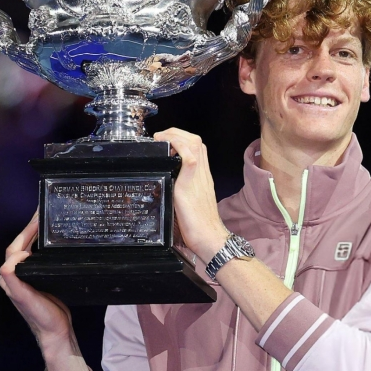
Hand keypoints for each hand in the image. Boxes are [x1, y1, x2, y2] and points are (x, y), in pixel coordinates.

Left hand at [0, 210, 72, 350]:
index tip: (38, 219)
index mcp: (10, 277)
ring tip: (47, 222)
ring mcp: (28, 278)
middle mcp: (16, 276)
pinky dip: (43, 245)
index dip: (25, 232)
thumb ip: (14, 277)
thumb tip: (15, 255)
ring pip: (28, 249)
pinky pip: (38, 257)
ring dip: (36, 235)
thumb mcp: (25, 297)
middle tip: (43, 214)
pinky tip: (53, 241)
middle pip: (20, 245)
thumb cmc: (41, 316)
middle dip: (30, 228)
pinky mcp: (40, 280)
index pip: (14, 247)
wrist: (55, 333)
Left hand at [153, 128, 228, 263]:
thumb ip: (182, 192)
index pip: (197, 148)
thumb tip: (164, 189)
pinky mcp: (191, 186)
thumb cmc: (200, 227)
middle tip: (160, 137)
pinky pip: (190, 159)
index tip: (166, 141)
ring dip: (175, 136)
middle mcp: (202, 174)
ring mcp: (198, 178)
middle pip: (195, 140)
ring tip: (161, 139)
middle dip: (176, 132)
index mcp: (202, 177)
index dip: (181, 138)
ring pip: (193, 144)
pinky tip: (168, 148)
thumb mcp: (190, 203)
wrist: (210, 239)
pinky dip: (179, 148)